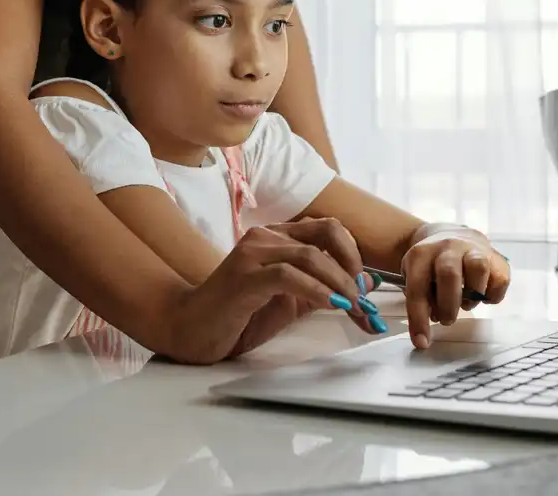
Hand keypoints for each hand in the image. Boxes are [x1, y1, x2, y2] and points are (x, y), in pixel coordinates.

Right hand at [168, 218, 378, 363]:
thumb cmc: (238, 316)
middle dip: (353, 266)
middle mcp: (265, 236)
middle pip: (326, 233)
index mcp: (278, 236)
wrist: (190, 329)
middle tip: (363, 299)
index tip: (365, 287)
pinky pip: (288, 276)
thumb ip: (323, 289)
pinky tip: (329, 305)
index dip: (354, 254)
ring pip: (310, 255)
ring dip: (339, 283)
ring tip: (352, 307)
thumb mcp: (291, 302)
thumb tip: (366, 285)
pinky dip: (315, 290)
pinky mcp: (243, 276)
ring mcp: (252, 253)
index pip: (328, 228)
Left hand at [402, 229, 510, 348]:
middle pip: (449, 273)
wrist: (451, 234)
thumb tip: (423, 337)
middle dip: (448, 305)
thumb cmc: (432, 264)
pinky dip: (492, 295)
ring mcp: (474, 249)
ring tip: (466, 303)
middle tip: (446, 319)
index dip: (419, 317)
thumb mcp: (416, 276)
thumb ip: (420, 301)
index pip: (418, 286)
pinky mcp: (496, 257)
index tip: (422, 341)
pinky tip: (482, 296)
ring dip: (472, 295)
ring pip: (478, 268)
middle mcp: (448, 247)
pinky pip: (500, 279)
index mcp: (422, 253)